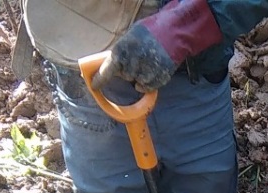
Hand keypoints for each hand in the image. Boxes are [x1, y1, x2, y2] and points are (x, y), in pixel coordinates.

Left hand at [97, 0, 221, 92]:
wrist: (172, 32)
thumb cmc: (149, 33)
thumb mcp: (130, 37)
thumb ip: (121, 52)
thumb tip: (108, 66)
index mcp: (123, 50)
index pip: (108, 69)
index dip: (100, 79)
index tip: (94, 86)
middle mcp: (134, 61)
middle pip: (126, 76)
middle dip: (129, 71)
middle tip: (137, 60)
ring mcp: (148, 70)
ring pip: (138, 82)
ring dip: (140, 76)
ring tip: (148, 62)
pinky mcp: (160, 76)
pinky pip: (150, 87)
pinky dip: (150, 83)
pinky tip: (153, 71)